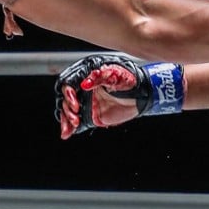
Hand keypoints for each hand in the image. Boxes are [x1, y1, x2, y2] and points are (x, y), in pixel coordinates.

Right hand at [55, 54, 183, 139]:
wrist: (142, 96)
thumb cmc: (130, 81)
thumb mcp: (116, 76)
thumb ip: (99, 78)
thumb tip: (84, 84)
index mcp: (88, 75)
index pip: (70, 82)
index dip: (69, 92)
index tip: (75, 103)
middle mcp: (84, 88)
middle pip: (65, 97)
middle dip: (66, 107)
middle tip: (75, 114)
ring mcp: (86, 102)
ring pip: (68, 110)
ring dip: (66, 118)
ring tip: (72, 125)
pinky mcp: (90, 115)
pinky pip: (76, 121)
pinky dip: (69, 128)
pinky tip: (66, 134)